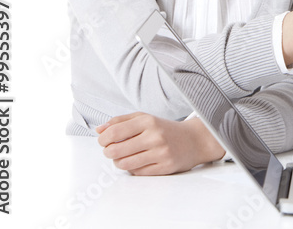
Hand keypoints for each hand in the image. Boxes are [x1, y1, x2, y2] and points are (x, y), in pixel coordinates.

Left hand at [95, 113, 224, 175]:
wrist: (195, 140)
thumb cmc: (165, 129)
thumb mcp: (145, 118)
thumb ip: (120, 121)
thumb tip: (98, 130)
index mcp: (148, 121)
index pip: (114, 133)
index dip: (103, 139)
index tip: (104, 141)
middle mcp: (155, 136)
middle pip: (115, 151)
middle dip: (108, 152)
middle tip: (111, 150)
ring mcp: (161, 153)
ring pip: (124, 164)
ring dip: (119, 162)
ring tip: (124, 157)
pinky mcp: (165, 167)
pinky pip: (137, 172)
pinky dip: (133, 168)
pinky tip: (138, 161)